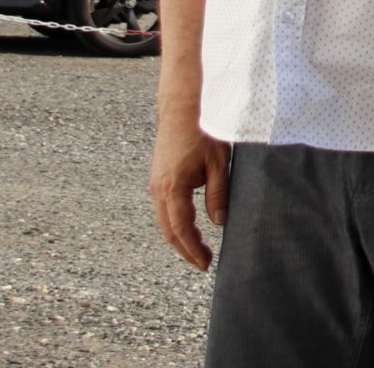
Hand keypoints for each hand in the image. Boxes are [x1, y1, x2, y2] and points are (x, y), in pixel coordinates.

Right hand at [148, 115, 230, 270]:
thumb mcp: (218, 163)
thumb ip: (218, 193)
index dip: (193, 249)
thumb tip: (218, 222)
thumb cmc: (203, 132)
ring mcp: (155, 185)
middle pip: (169, 231)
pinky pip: (164, 209)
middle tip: (203, 263)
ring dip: (179, 238)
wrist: (181, 109)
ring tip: (198, 251)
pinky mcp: (157, 180)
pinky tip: (189, 228)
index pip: (182, 228)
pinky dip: (174, 224)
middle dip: (185, 250)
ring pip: (164, 221)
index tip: (206, 263)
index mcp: (172, 187)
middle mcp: (158, 189)